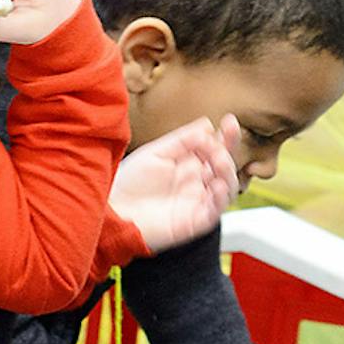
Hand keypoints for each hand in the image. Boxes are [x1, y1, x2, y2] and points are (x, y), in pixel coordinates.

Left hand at [110, 114, 240, 251]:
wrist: (113, 211)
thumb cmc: (129, 184)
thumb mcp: (155, 153)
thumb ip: (182, 140)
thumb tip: (207, 125)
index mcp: (189, 164)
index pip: (216, 149)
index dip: (226, 136)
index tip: (230, 122)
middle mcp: (196, 182)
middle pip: (225, 166)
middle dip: (228, 153)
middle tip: (219, 147)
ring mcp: (198, 201)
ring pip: (227, 188)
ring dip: (228, 173)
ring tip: (220, 161)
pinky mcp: (195, 221)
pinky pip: (216, 210)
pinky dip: (222, 197)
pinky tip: (218, 185)